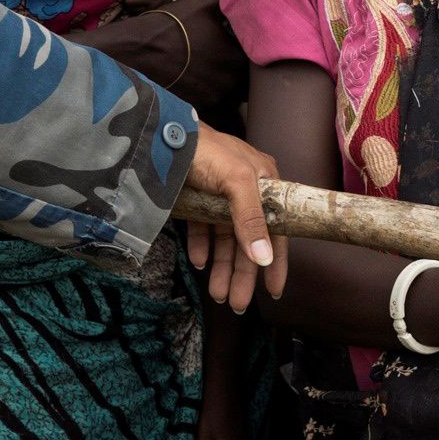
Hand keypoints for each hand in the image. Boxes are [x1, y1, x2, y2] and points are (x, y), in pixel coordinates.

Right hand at [159, 0, 249, 110]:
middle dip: (242, 72)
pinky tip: (202, 84)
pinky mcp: (197, 107)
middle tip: (230, 60)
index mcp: (236, 57)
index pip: (259, 60)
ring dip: (229, 86)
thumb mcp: (205, 1)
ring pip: (233, 95)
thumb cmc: (173, 23)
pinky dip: (213, 98)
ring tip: (215, 73)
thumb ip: (230, 3)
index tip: (242, 46)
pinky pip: (216, 107)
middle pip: (247, 81)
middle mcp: (230, 82)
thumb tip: (240, 1)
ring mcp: (214, 97)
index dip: (253, 53)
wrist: (138, 49)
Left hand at [184, 123, 286, 311]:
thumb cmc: (207, 150)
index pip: (276, 231)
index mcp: (264, 183)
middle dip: (242, 274)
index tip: (274, 293)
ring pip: (224, 240)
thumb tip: (264, 259)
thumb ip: (250, 219)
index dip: (275, 262)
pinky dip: (202, 248)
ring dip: (221, 267)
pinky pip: (203, 230)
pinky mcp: (196, 198)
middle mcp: (245, 191)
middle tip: (237, 304)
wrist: (162, 134)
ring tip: (216, 294)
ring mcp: (219, 196)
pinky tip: (198, 263)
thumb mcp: (237, 181)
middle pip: (247, 242)